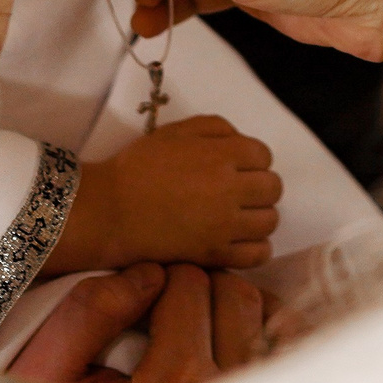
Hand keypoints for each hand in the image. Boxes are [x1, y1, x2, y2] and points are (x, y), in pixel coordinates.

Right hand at [7, 263, 273, 382]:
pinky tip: (232, 340)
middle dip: (200, 289)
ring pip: (268, 318)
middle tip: (168, 311)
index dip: (161, 279)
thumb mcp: (49, 370)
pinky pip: (292, 349)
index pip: (188, 286)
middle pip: (236, 296)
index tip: (143, 300)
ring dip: (233, 309)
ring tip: (197, 326)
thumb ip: (90, 312)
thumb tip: (147, 274)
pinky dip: (268, 332)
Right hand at [44, 116, 282, 275]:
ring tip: (237, 216)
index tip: (236, 167)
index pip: (264, 155)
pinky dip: (256, 247)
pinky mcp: (217, 255)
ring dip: (258, 216)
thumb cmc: (138, 167)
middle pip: (273, 188)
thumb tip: (242, 140)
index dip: (252, 160)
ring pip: (270, 221)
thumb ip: (215, 127)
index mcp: (222, 155)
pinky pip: (259, 254)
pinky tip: (238, 240)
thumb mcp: (175, 131)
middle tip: (238, 192)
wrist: (109, 212)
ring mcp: (226, 226)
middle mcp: (230, 189)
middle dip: (259, 187)